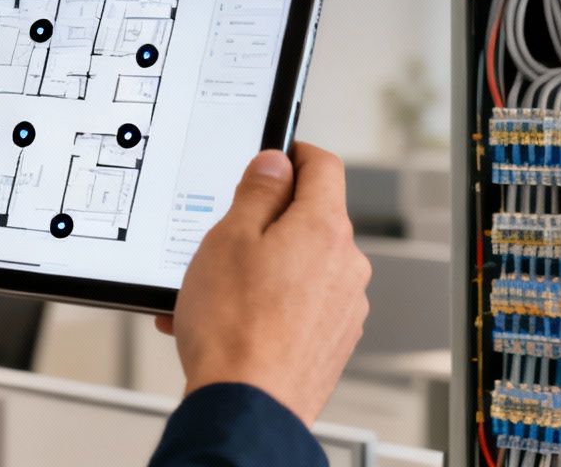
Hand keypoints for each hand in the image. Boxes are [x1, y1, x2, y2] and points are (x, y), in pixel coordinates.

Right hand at [157, 142, 370, 424]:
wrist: (247, 407)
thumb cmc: (234, 329)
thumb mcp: (228, 239)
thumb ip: (258, 192)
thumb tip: (276, 164)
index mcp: (325, 228)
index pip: (324, 166)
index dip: (295, 154)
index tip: (274, 158)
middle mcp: (347, 265)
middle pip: (312, 218)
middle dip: (269, 221)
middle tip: (225, 236)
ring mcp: (345, 306)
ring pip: (303, 266)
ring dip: (264, 268)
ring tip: (214, 292)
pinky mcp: (334, 341)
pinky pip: (302, 305)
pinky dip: (270, 304)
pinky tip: (229, 321)